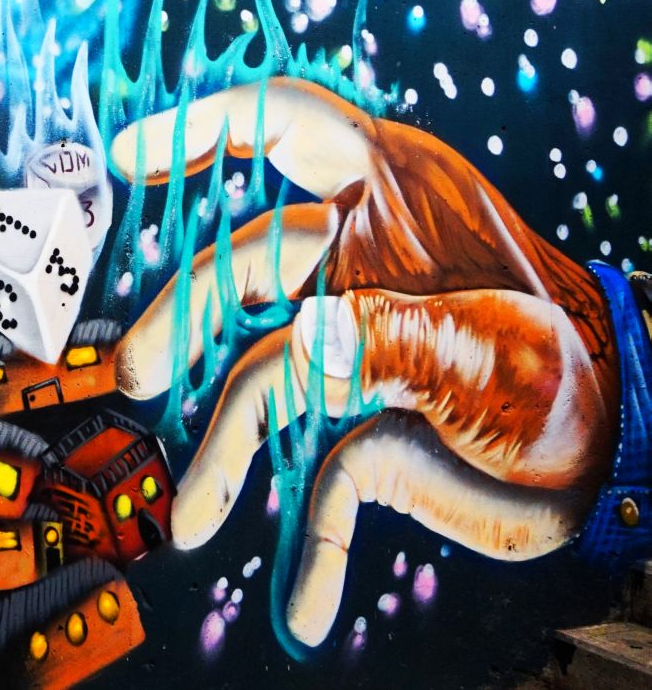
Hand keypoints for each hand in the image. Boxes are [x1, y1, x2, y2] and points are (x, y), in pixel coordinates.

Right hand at [110, 78, 619, 645]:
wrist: (625, 467)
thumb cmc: (574, 370)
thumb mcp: (487, 337)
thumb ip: (387, 333)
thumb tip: (301, 346)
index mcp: (393, 198)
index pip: (285, 127)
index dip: (202, 130)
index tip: (128, 160)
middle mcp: (355, 262)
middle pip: (241, 269)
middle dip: (185, 322)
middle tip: (142, 373)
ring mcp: (352, 344)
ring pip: (259, 382)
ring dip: (224, 455)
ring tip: (194, 514)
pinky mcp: (365, 425)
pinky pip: (321, 482)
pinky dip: (313, 544)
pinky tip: (306, 604)